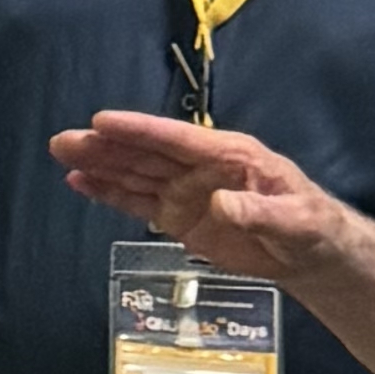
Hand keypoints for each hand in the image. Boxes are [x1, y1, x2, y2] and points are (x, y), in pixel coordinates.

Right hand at [49, 105, 361, 284]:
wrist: (311, 251)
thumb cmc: (310, 225)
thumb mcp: (294, 219)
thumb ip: (257, 212)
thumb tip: (220, 205)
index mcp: (229, 154)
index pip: (177, 139)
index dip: (139, 131)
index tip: (103, 121)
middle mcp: (199, 167)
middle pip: (145, 154)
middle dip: (105, 146)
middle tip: (65, 141)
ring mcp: (185, 192)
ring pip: (134, 174)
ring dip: (99, 165)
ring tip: (63, 155)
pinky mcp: (178, 217)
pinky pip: (137, 202)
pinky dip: (108, 193)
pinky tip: (81, 184)